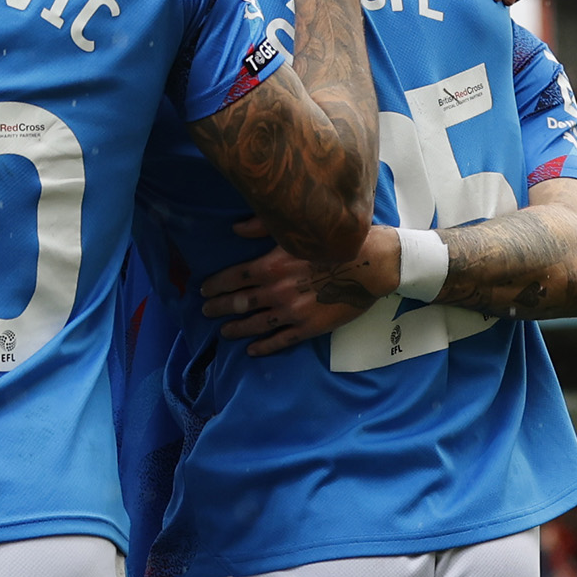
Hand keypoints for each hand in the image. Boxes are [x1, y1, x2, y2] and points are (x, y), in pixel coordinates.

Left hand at [199, 218, 386, 354]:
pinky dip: (264, 347)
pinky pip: (280, 340)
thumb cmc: (335, 241)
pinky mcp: (308, 327)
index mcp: (271, 266)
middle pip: (239, 302)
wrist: (371, 263)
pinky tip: (252, 350)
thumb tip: (235, 228)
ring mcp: (292, 312)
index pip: (233, 277)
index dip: (215, 285)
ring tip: (224, 332)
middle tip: (206, 312)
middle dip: (219, 307)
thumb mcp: (299, 228)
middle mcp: (276, 291)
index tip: (204, 290)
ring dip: (236, 328)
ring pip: (255, 324)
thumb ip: (263, 226)